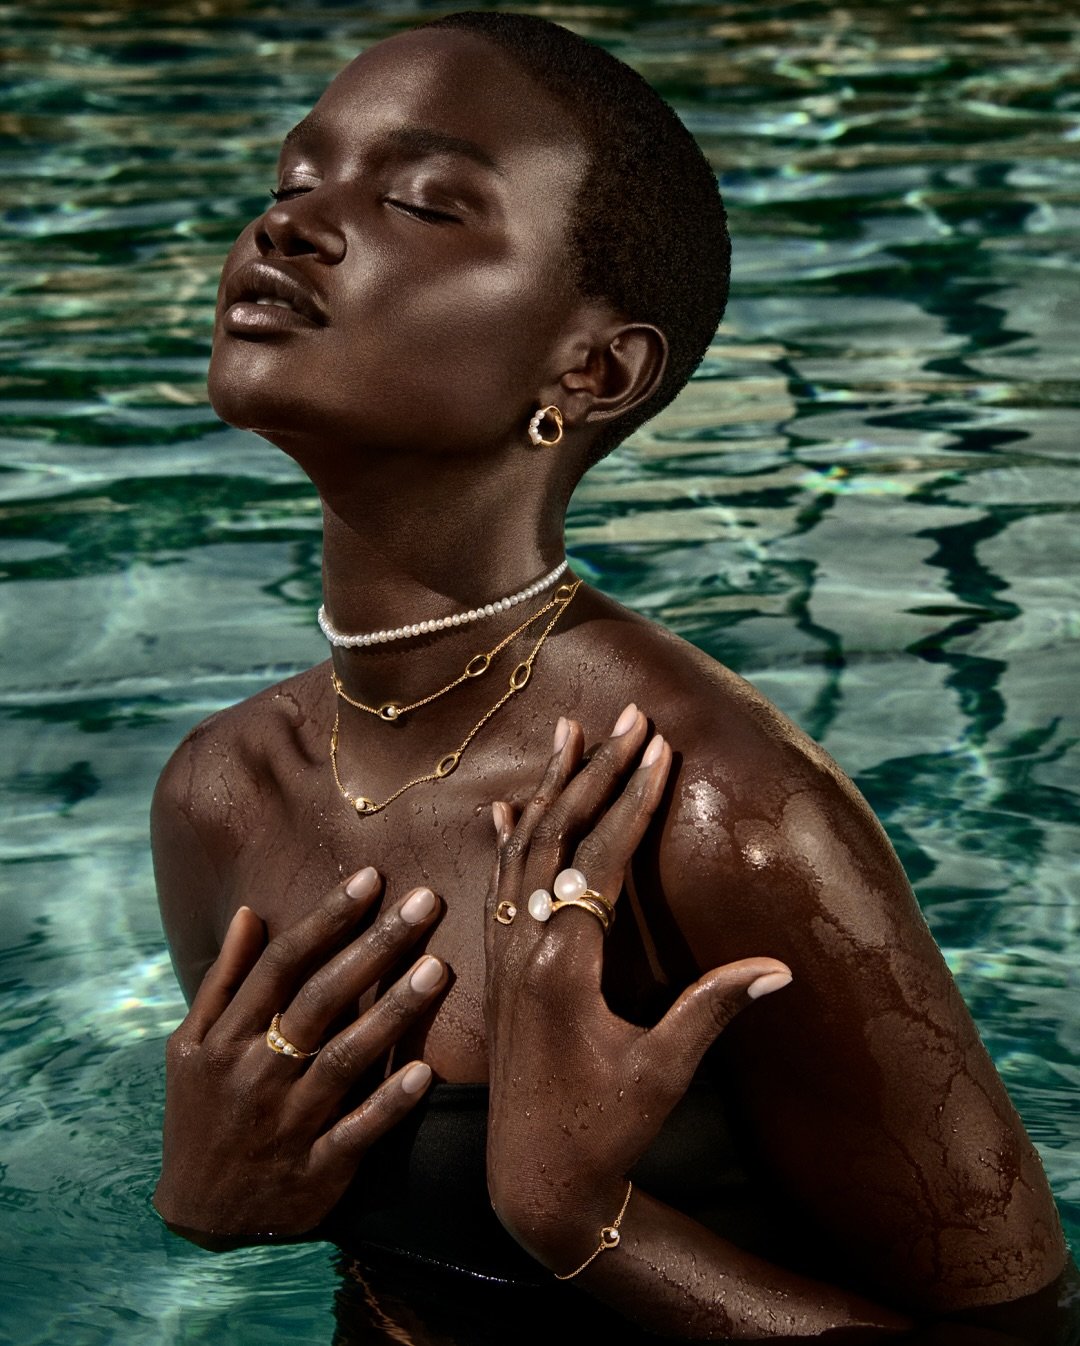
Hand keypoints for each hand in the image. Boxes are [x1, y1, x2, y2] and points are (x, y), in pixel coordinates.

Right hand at [154, 868, 445, 1243]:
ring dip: (392, 1013)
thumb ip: (223, 981)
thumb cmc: (200, 1115)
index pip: (282, 965)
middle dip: (374, 946)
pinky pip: (357, 1132)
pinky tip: (424, 1071)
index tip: (370, 879)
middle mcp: (257, 1074)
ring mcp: (288, 1123)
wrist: (198, 1218)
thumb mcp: (190, 1048)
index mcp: (227, 1040)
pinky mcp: (317, 1170)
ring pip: (345, 1058)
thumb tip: (251, 914)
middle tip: (424, 902)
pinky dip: (389, 1103)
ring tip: (438, 968)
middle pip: (320, 999)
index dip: (327, 919)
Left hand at [484, 706, 791, 1269]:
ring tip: (567, 733)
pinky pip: (499, 885)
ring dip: (548, 788)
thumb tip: (780, 968)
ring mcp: (505, 955)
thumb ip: (713, 1010)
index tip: (660, 746)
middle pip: (558, 835)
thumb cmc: (603, 1129)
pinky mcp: (499, 970)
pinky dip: (507, 840)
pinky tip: (506, 808)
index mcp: (564, 963)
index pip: (601, 856)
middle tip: (628, 715)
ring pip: (522, 849)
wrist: (532, 1180)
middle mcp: (526, 947)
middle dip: (596, 770)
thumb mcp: (664, 1071)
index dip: (634, 798)